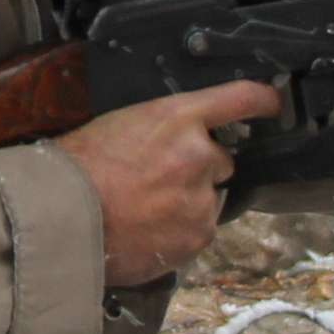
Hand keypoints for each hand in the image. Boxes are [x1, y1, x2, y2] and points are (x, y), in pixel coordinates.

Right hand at [52, 78, 283, 287]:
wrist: (61, 218)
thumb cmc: (77, 169)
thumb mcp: (119, 125)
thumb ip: (161, 130)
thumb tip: (179, 142)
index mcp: (177, 117)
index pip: (239, 99)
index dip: (262, 100)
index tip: (273, 103)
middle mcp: (199, 154)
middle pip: (220, 161)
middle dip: (197, 170)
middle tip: (156, 181)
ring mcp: (202, 198)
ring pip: (209, 199)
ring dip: (187, 204)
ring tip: (143, 211)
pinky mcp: (198, 235)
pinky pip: (198, 230)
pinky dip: (178, 232)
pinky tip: (146, 231)